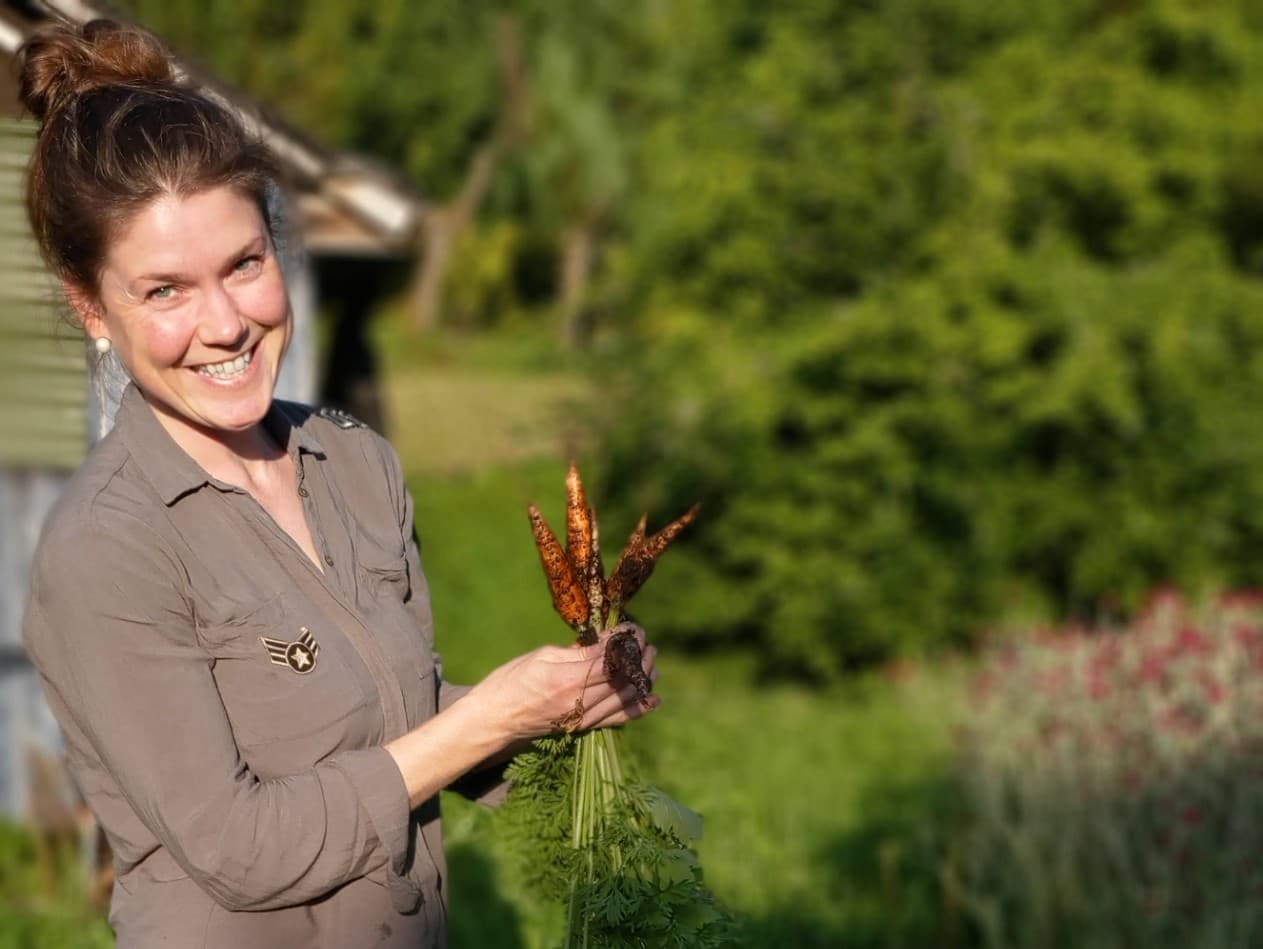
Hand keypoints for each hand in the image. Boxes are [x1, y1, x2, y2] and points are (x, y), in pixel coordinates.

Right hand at [467, 624, 660, 743]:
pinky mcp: (582, 728)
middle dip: (640, 659)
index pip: (610, 660)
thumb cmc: (511, 681)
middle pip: (623, 680)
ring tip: (653, 663)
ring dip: (643, 681)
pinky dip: (637, 709)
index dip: (627, 643)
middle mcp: (579, 702)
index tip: (634, 629)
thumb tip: (606, 642)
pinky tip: (652, 699)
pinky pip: (617, 720)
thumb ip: (578, 652)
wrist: (493, 719)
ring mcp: (582, 719)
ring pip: (625, 700)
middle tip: (647, 644)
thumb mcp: (542, 656)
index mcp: (567, 679)